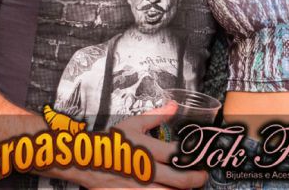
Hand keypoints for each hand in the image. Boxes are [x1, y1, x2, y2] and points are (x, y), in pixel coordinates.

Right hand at [45, 101, 206, 188]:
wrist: (86, 160)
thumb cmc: (112, 142)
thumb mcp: (133, 124)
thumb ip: (156, 116)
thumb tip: (174, 106)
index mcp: (147, 149)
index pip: (178, 154)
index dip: (193, 156)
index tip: (200, 157)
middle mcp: (146, 170)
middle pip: (180, 180)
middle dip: (197, 179)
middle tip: (202, 176)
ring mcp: (139, 187)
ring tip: (187, 186)